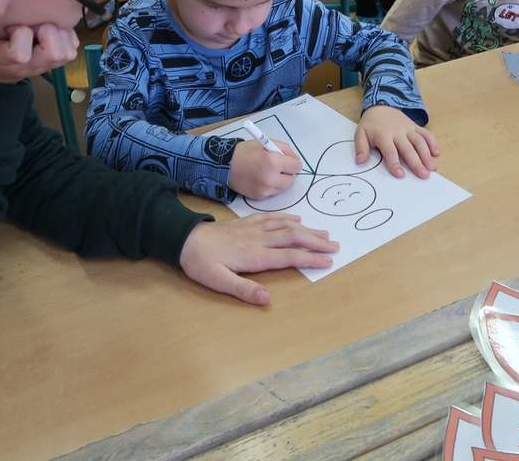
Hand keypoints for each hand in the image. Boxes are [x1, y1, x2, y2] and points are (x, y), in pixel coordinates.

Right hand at [0, 15, 78, 82]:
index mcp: (4, 61)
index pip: (20, 53)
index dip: (20, 35)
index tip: (11, 27)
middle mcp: (30, 65)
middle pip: (54, 52)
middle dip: (47, 32)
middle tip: (33, 25)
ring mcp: (46, 64)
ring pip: (67, 51)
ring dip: (59, 34)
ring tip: (42, 27)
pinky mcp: (57, 59)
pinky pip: (73, 47)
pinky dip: (67, 35)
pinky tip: (50, 29)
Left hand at [179, 214, 338, 304]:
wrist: (183, 237)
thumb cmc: (200, 263)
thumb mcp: (218, 281)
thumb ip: (243, 290)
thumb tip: (267, 299)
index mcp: (254, 256)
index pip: (288, 257)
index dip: (310, 258)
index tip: (328, 260)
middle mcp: (258, 240)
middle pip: (293, 238)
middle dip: (316, 242)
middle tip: (335, 245)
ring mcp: (253, 229)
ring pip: (285, 226)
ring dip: (307, 229)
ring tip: (324, 232)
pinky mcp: (246, 223)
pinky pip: (271, 217)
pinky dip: (287, 217)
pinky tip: (296, 219)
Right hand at [228, 140, 301, 198]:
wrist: (225, 166)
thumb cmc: (245, 152)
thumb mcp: (267, 142)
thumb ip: (285, 150)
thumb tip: (295, 160)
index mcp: (273, 162)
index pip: (296, 166)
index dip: (293, 162)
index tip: (288, 160)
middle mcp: (271, 178)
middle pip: (292, 180)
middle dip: (288, 173)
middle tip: (279, 167)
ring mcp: (265, 190)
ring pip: (283, 188)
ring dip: (280, 181)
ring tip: (268, 172)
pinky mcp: (260, 197)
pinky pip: (273, 192)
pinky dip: (271, 186)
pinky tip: (261, 179)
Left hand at [354, 105, 439, 178]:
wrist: (380, 106)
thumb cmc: (371, 125)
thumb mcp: (360, 134)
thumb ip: (361, 148)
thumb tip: (360, 161)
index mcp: (383, 135)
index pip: (390, 151)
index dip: (395, 163)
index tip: (400, 174)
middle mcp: (398, 132)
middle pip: (408, 148)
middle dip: (416, 162)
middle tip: (424, 175)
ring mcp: (408, 129)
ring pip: (419, 141)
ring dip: (427, 155)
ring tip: (433, 168)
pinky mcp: (415, 127)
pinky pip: (426, 133)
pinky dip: (432, 142)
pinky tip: (436, 152)